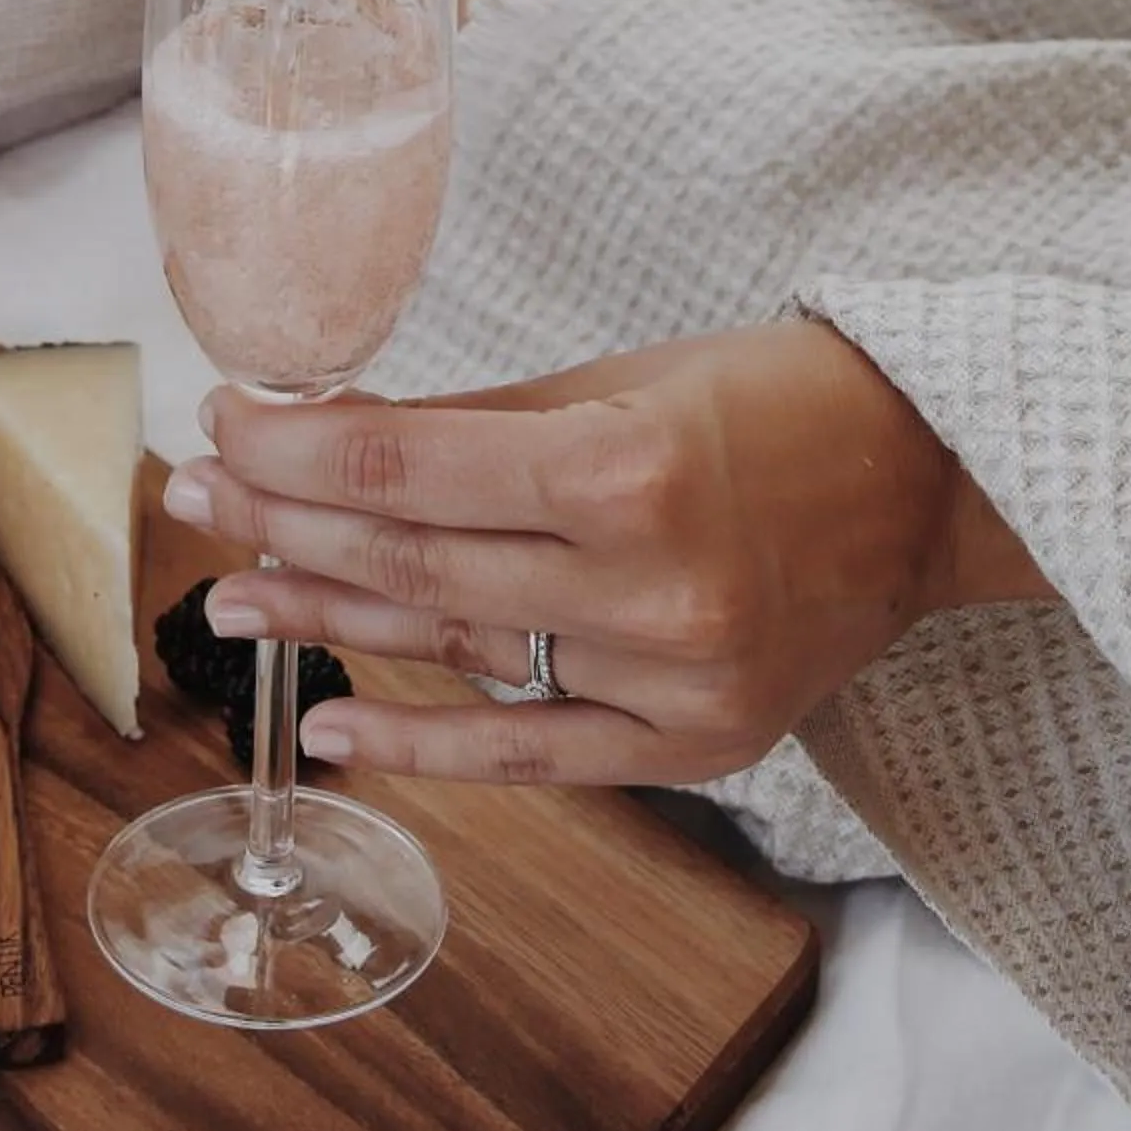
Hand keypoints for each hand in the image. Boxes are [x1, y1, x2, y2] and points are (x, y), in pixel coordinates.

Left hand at [161, 322, 1047, 788]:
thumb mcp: (617, 378)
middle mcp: (648, 587)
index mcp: (630, 466)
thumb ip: (466, 428)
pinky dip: (425, 745)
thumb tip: (312, 436)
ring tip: (232, 598)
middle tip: (197, 496)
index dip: (291, 449)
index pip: (404, 469)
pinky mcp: (694, 745)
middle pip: (412, 563)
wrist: (933, 486)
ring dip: (326, 623)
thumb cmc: (776, 402)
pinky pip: (531, 752)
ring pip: (455, 653)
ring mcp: (671, 682)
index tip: (222, 422)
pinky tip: (333, 733)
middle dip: (285, 525)